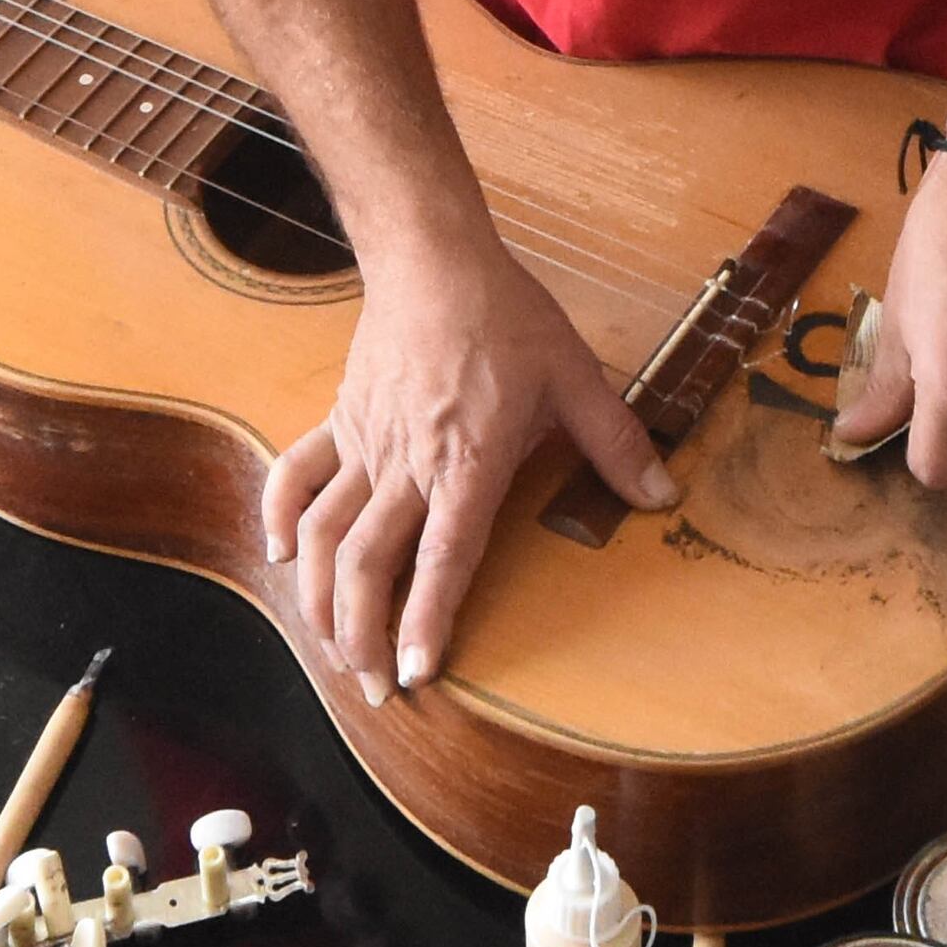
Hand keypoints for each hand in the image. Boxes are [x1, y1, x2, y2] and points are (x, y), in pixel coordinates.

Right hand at [263, 239, 670, 698]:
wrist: (435, 259)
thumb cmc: (507, 316)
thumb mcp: (577, 378)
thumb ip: (618, 444)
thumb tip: (664, 495)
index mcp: (469, 460)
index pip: (443, 557)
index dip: (425, 619)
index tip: (415, 672)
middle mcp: (408, 463)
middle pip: (368, 562)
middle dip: (361, 635)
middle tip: (372, 687)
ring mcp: (366, 444)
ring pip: (324, 534)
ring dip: (320, 599)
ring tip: (330, 650)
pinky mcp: (341, 422)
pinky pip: (298, 476)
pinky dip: (281, 518)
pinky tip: (282, 558)